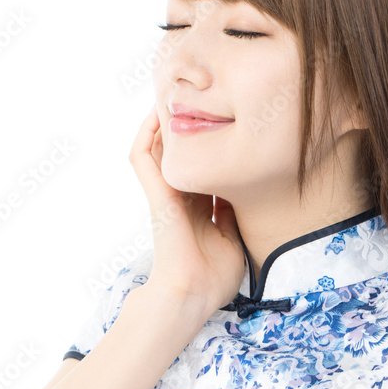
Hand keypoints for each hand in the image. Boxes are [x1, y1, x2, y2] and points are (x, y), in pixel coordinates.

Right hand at [128, 104, 245, 314]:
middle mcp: (180, 196)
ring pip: (158, 148)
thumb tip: (245, 194)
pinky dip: (146, 134)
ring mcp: (166, 194)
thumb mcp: (235, 239)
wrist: (193, 295)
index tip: (228, 122)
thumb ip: (235, 215)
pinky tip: (157, 112)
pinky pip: (142, 156)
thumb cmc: (213, 278)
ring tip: (175, 93)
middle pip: (182, 150)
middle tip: (201, 95)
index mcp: (199, 208)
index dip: (213, 144)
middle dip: (190, 124)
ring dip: (163, 121)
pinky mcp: (156, 194)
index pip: (204, 166)